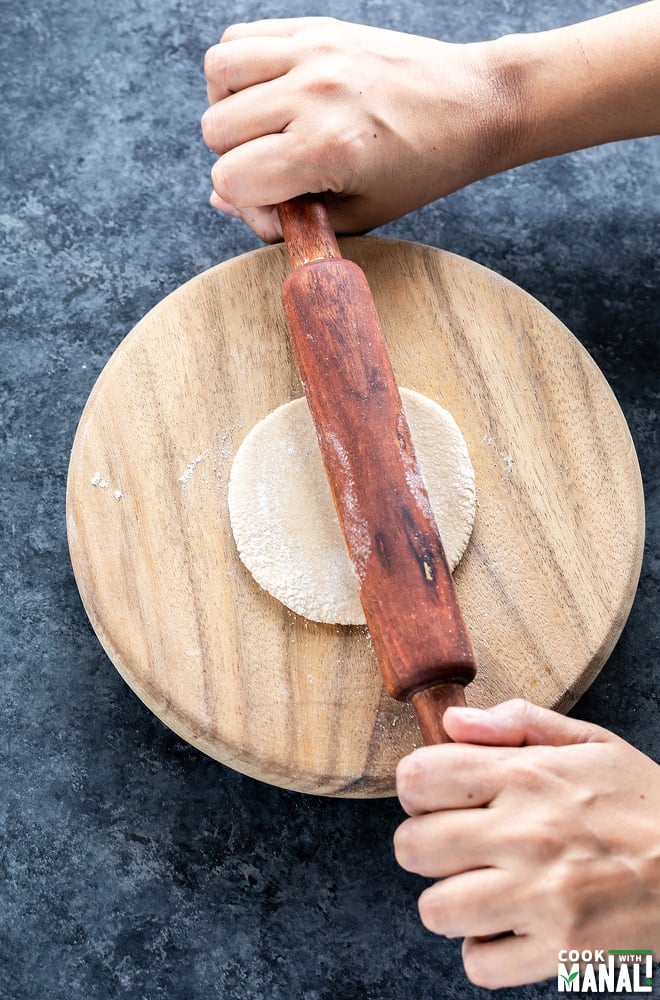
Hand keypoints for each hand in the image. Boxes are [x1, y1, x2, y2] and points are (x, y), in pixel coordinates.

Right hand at [201, 17, 513, 239]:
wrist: (474, 106)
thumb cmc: (420, 170)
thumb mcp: (357, 215)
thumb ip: (285, 217)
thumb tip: (219, 199)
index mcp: (325, 149)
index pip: (231, 180)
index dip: (247, 204)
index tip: (281, 205)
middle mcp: (313, 95)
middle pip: (216, 130)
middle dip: (237, 159)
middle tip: (278, 167)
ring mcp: (313, 53)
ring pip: (218, 75)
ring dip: (229, 108)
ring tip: (264, 126)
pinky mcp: (317, 28)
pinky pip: (240, 38)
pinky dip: (240, 69)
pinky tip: (269, 92)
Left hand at [394, 699, 659, 987]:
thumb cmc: (645, 803)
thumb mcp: (591, 742)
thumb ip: (517, 724)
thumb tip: (452, 721)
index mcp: (528, 775)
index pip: (420, 777)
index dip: (416, 787)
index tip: (435, 795)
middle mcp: (527, 833)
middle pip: (414, 847)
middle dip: (423, 846)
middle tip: (454, 846)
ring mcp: (542, 896)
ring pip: (436, 910)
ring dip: (449, 901)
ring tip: (479, 888)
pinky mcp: (561, 950)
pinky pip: (480, 963)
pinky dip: (484, 950)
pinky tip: (506, 926)